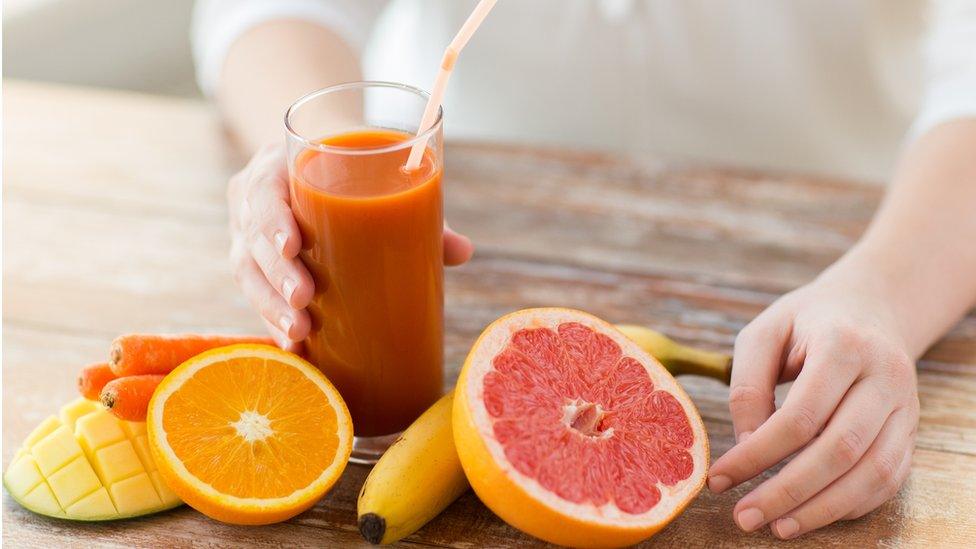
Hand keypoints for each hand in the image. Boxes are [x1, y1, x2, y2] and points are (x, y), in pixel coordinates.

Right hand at [227, 143, 473, 349]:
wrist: (317, 168)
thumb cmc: (351, 176)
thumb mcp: (377, 183)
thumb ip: (417, 212)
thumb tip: (463, 251)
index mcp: (277, 167)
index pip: (263, 188)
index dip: (271, 218)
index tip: (294, 246)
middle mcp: (253, 200)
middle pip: (251, 236)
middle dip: (276, 273)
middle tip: (304, 301)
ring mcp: (246, 233)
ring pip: (246, 270)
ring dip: (269, 305)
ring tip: (299, 333)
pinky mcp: (252, 263)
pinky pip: (253, 293)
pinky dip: (271, 320)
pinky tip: (293, 347)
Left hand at [707, 253, 918, 538]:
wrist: (869, 308)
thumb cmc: (805, 322)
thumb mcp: (764, 333)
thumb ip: (748, 383)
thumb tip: (745, 442)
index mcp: (844, 345)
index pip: (801, 415)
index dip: (758, 453)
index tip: (720, 478)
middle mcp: (885, 377)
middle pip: (840, 450)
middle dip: (789, 492)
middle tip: (745, 517)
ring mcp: (905, 407)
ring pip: (872, 473)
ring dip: (822, 509)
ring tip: (776, 527)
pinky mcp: (910, 432)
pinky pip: (887, 481)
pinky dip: (850, 505)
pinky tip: (810, 515)